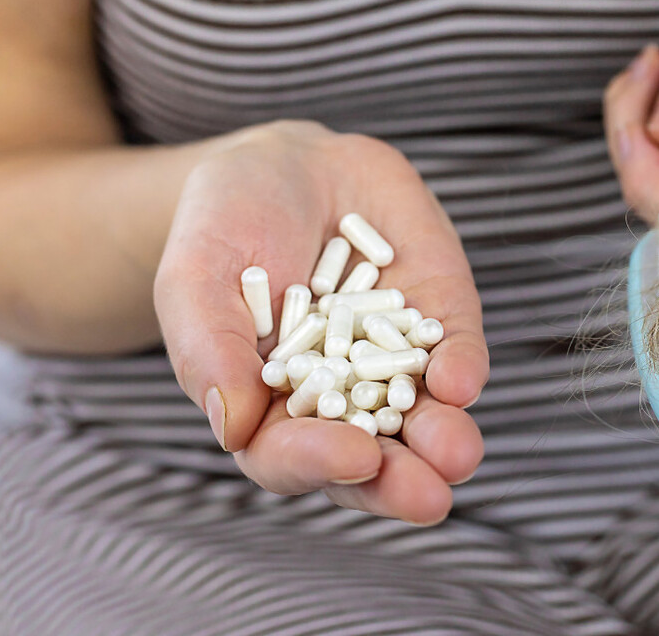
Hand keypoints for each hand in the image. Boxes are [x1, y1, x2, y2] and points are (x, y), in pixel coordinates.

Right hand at [154, 121, 486, 524]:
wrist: (284, 164)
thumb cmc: (223, 228)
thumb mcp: (195, 276)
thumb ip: (210, 350)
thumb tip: (232, 429)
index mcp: (268, 409)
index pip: (290, 456)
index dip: (318, 463)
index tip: (351, 457)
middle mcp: (339, 400)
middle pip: (371, 460)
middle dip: (399, 482)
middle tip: (426, 495)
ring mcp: (395, 360)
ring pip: (424, 418)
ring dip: (445, 438)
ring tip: (457, 451)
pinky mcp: (440, 316)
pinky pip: (456, 350)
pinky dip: (462, 367)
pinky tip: (459, 378)